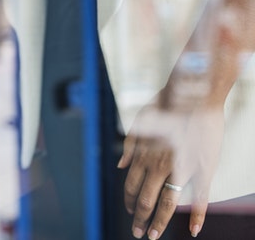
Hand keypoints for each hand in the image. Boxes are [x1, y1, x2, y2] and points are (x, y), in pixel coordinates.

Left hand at [118, 98, 223, 238]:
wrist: (191, 96)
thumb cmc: (164, 106)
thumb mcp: (138, 123)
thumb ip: (129, 147)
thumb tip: (120, 167)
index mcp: (143, 155)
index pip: (130, 186)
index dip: (128, 201)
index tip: (128, 211)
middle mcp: (157, 165)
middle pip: (144, 199)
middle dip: (138, 218)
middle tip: (137, 232)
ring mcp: (179, 169)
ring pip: (167, 203)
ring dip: (158, 222)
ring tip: (153, 235)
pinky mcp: (201, 168)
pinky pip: (199, 198)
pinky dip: (197, 216)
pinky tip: (193, 230)